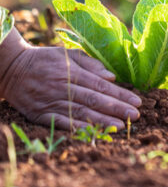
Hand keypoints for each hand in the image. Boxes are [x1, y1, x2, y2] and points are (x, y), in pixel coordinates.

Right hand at [0, 29, 140, 130]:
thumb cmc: (46, 59)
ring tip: (120, 126)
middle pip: (94, 100)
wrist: (11, 69)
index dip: (120, 94)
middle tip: (135, 115)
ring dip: (102, 121)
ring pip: (81, 113)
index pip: (101, 85)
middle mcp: (63, 87)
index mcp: (72, 71)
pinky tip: (93, 132)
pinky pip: (62, 123)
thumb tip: (111, 76)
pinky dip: (78, 128)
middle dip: (117, 108)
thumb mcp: (68, 53)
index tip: (136, 101)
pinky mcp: (40, 114)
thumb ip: (91, 64)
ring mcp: (51, 102)